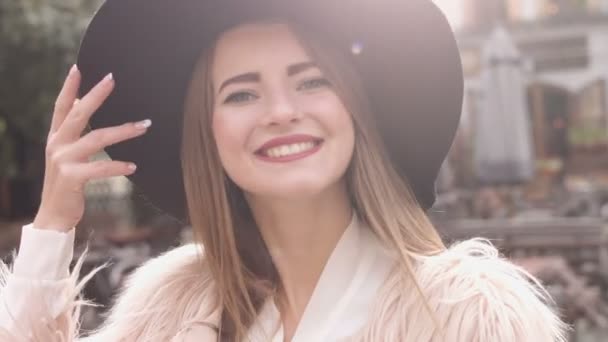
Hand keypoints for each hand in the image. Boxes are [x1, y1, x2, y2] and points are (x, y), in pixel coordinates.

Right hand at [33, 65, 150, 231]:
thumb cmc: (65, 185)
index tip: (79, 67)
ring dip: (123, 131)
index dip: (69, 87)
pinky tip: (134, 166)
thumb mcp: (65, 155)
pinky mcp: (71, 178)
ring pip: (96, 138)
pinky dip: (118, 166)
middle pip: (78, 115)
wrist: (53, 216)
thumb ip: (72, 133)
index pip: (61, 107)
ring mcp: (62, 161)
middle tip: (112, 79)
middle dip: (95, 96)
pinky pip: (99, 168)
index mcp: (56, 138)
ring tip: (144, 127)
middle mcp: (57, 145)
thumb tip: (80, 103)